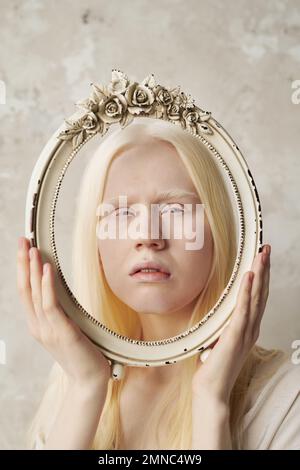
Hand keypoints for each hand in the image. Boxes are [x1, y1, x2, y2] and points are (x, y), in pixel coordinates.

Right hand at [17, 236, 110, 387]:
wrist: (89, 380)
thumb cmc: (81, 352)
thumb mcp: (66, 328)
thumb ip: (59, 310)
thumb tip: (58, 288)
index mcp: (38, 324)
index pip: (26, 291)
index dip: (23, 269)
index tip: (25, 249)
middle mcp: (38, 326)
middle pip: (25, 289)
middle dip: (22, 263)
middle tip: (21, 241)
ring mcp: (47, 330)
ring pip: (35, 294)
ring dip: (32, 269)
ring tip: (32, 249)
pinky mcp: (61, 332)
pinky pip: (51, 305)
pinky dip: (48, 286)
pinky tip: (48, 269)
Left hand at [192, 243, 270, 404]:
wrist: (211, 390)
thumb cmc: (214, 366)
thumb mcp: (220, 339)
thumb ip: (224, 326)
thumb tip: (218, 313)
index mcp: (248, 327)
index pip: (258, 296)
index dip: (261, 276)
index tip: (261, 258)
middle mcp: (251, 327)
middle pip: (261, 292)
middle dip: (264, 268)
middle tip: (266, 248)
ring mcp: (245, 332)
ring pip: (256, 297)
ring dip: (259, 274)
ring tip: (261, 254)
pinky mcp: (235, 336)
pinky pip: (242, 310)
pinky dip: (246, 292)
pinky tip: (249, 277)